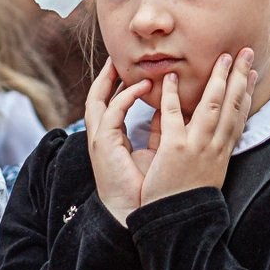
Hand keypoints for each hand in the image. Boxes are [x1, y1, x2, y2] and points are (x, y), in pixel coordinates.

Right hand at [83, 59, 151, 225]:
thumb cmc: (146, 188)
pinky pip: (112, 112)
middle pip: (97, 96)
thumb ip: (159, 130)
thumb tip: (172, 111)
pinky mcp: (104, 145)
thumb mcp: (155, 151)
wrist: (136, 214)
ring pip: (97, 100)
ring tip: (123, 62)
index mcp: (112, 139)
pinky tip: (142, 85)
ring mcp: (100, 140)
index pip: (111, 103)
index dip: (118, 84)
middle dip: (106, 75)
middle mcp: (102, 137)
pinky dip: (126, 96)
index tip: (130, 66)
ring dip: (110, 79)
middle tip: (118, 55)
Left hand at [137, 52, 255, 208]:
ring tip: (222, 57)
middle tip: (245, 52)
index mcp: (223, 153)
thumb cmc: (188, 199)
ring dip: (218, 79)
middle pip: (232, 105)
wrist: (180, 222)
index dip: (248, 93)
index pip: (239, 116)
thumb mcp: (207, 173)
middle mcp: (215, 147)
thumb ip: (207, 150)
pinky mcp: (174, 149)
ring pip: (212, 106)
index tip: (253, 73)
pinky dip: (172, 95)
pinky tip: (171, 78)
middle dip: (240, 77)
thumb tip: (207, 131)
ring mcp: (196, 146)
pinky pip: (173, 115)